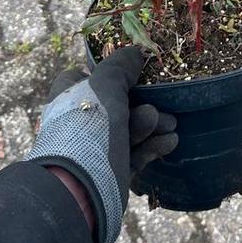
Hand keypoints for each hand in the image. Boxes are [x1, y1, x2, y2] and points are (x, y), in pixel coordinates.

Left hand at [26, 47, 176, 242]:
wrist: (82, 190)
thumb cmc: (89, 128)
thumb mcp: (105, 87)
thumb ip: (121, 66)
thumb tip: (135, 52)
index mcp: (70, 97)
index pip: (90, 76)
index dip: (114, 72)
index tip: (139, 70)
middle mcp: (81, 121)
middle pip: (118, 103)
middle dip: (145, 101)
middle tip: (165, 104)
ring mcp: (97, 148)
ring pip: (130, 128)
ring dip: (154, 124)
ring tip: (171, 125)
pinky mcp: (112, 172)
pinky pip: (136, 153)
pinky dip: (153, 146)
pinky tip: (170, 141)